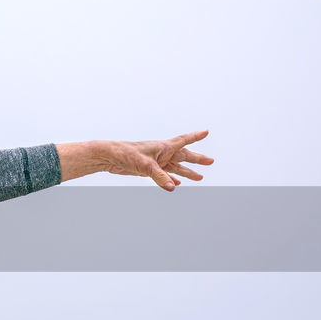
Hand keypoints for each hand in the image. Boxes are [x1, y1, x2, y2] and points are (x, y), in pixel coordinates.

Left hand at [98, 130, 213, 190]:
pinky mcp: (147, 169)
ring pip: (175, 167)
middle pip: (184, 156)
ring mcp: (155, 162)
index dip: (195, 137)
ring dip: (187, 172)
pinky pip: (164, 175)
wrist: (109, 157)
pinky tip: (176, 184)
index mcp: (163, 147)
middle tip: (211, 161)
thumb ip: (159, 176)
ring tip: (199, 178)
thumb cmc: (126, 154)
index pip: (183, 140)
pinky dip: (171, 179)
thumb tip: (172, 187)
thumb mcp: (145, 165)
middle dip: (197, 159)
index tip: (206, 132)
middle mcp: (161, 153)